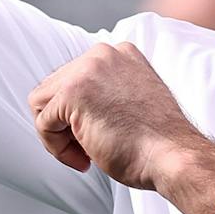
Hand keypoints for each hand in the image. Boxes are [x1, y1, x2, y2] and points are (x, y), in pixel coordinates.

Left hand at [28, 43, 214, 213]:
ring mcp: (85, 70)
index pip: (74, 78)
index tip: (97, 135)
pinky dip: (56, 148)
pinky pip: (43, 123)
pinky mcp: (72, 92)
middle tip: (87, 150)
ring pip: (41, 104)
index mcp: (120, 53)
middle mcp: (101, 53)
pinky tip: (84, 159)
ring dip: (57, 136)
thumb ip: (105, 93)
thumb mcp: (131, 103)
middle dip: (64, 124)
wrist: (173, 156)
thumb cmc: (157, 143)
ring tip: (84, 154)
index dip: (77, 115)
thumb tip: (70, 108)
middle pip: (53, 88)